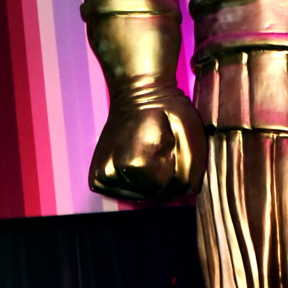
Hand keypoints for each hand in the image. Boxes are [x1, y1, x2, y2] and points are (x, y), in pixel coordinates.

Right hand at [89, 91, 206, 199]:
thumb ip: (191, 171)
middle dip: (164, 174)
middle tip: (159, 146)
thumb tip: (185, 193)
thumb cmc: (167, 110)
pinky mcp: (97, 178)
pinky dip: (133, 182)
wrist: (137, 91)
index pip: (174, 189)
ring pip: (140, 196)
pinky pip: (123, 193)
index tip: (171, 144)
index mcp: (137, 166)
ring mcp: (102, 178)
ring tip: (146, 151)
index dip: (180, 166)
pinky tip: (134, 160)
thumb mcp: (190, 134)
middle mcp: (113, 175)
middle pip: (156, 194)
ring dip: (148, 179)